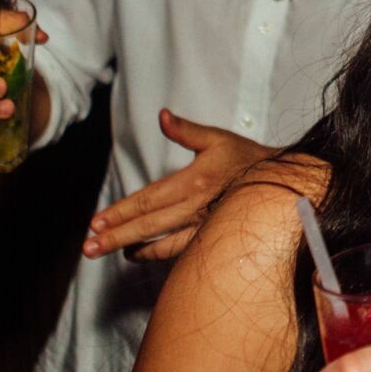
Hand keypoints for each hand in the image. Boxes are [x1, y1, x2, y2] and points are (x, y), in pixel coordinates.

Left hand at [84, 110, 273, 261]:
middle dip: (116, 237)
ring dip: (135, 249)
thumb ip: (186, 130)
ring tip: (113, 253)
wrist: (282, 183)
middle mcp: (196, 208)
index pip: (148, 200)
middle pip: (148, 226)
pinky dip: (159, 255)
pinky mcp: (212, 237)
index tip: (95, 223)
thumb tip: (162, 116)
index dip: (119, 212)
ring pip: (163, 243)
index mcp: (194, 182)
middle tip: (89, 248)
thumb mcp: (217, 138)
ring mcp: (204, 227)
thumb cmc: (246, 157)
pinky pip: (181, 250)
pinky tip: (142, 254)